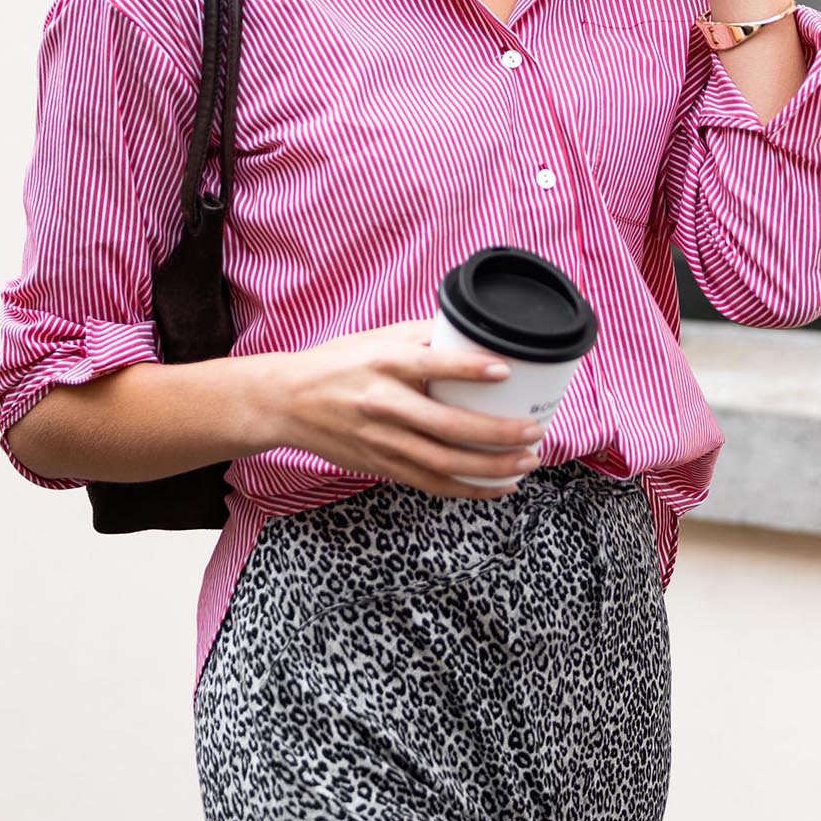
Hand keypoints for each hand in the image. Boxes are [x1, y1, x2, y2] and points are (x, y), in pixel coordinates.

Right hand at [264, 321, 543, 499]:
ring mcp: (382, 440)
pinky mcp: (381, 465)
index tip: (505, 370)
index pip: (430, 365)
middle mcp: (383, 404)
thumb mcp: (378, 338)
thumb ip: (424, 336)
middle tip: (533, 431)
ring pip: (443, 463)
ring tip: (527, 461)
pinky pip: (431, 483)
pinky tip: (499, 486)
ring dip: (491, 467)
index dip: (469, 369)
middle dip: (496, 433)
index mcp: (384, 364)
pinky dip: (468, 489)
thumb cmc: (339, 364)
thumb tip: (476, 331)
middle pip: (446, 426)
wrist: (288, 402)